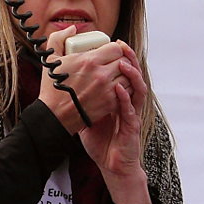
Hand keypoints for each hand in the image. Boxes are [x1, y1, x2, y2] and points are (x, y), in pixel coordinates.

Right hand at [38, 25, 131, 134]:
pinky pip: (127, 91)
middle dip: (121, 60)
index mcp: (89, 61)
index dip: (115, 48)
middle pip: (125, 61)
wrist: (55, 115)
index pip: (116, 48)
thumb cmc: (52, 88)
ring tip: (116, 74)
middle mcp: (101, 74)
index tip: (109, 51)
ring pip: (129, 76)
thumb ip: (59, 38)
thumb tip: (72, 29)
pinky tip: (116, 86)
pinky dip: (124, 88)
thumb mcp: (51, 58)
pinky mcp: (110, 103)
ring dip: (124, 74)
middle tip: (114, 62)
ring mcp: (107, 90)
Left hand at [80, 44, 153, 203]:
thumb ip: (81, 95)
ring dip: (131, 73)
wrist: (109, 161)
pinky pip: (131, 108)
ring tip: (122, 61)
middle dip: (128, 57)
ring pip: (138, 87)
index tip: (110, 42)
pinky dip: (125, 97)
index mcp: (118, 95)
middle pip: (133, 73)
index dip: (120, 55)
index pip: (123, 70)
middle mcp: (128, 100)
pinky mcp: (132, 125)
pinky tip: (118, 88)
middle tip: (119, 44)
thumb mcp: (87, 111)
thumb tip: (65, 77)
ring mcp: (131, 112)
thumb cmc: (100, 138)